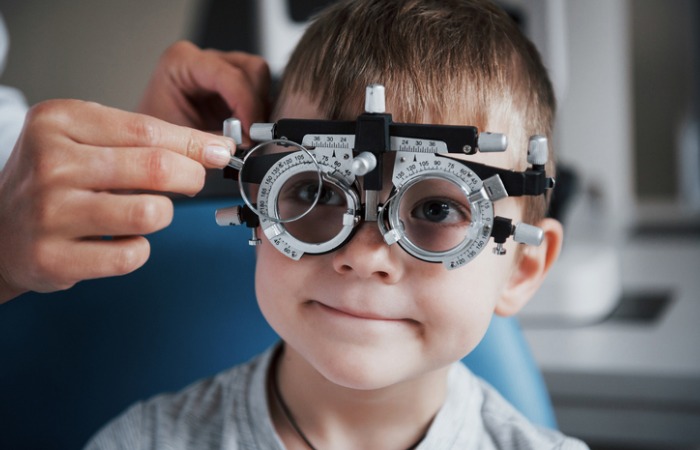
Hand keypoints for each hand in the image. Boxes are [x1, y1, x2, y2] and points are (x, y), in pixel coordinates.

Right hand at [0, 99, 234, 302]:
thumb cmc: (52, 180)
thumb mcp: (86, 139)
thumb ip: (144, 138)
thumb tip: (212, 146)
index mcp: (58, 123)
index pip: (147, 130)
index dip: (194, 144)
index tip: (218, 151)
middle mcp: (50, 164)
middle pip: (155, 168)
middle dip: (190, 176)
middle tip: (192, 181)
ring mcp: (50, 213)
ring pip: (149, 213)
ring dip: (163, 214)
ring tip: (149, 210)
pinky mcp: (54, 258)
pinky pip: (131, 256)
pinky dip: (140, 249)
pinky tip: (124, 240)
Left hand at [137, 41, 270, 142]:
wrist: (147, 143)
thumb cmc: (153, 138)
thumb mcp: (179, 140)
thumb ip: (211, 140)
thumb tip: (245, 143)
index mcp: (182, 62)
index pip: (230, 76)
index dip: (247, 106)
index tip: (253, 133)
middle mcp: (203, 60)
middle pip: (252, 70)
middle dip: (256, 105)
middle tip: (252, 136)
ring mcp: (220, 70)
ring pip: (260, 79)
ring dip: (260, 110)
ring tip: (248, 136)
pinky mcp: (231, 86)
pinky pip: (258, 93)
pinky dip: (258, 114)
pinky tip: (247, 132)